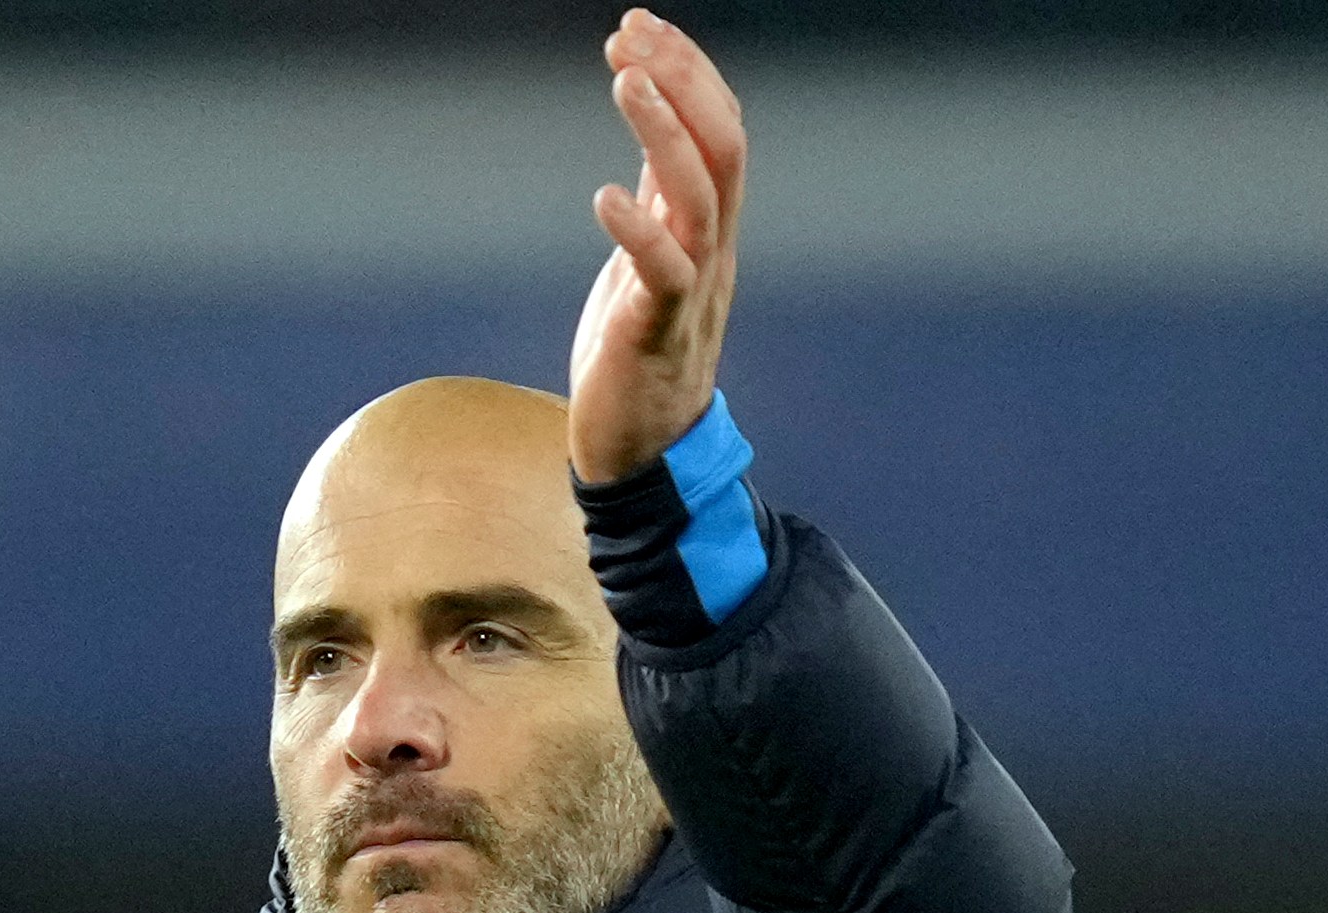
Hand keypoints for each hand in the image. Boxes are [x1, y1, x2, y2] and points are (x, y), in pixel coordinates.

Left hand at [567, 10, 747, 484]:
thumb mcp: (649, 260)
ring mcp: (690, 294)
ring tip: (625, 80)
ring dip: (664, 133)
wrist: (641, 454)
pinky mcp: (654, 335)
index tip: (638, 25)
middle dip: (682, 83)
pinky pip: (662, 275)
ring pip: (700, 199)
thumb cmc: (637, 356)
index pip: (720, 132)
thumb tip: (652, 122)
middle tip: (632, 34)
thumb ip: (660, 197)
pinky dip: (638, 230)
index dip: (686, 73)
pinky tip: (605, 196)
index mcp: (711, 232)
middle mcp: (713, 254)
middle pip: (722, 150)